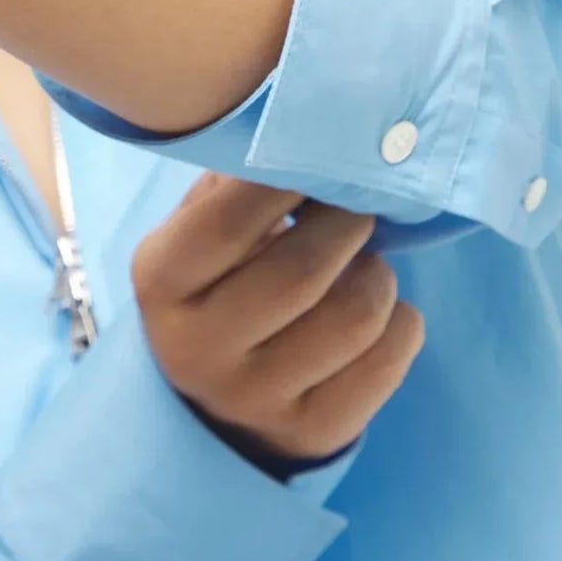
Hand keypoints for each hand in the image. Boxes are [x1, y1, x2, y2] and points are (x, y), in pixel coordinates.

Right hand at [130, 170, 424, 463]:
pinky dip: (400, 321)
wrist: (214, 406)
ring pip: (355, 314)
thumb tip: (304, 128)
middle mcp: (197, 348)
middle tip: (357, 204)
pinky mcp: (313, 432)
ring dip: (376, 274)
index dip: (288, 177)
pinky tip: (378, 314)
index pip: (227, 220)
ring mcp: (255, 398)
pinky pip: (389, 358)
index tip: (322, 150)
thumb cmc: (217, 287)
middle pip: (302, 270)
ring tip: (363, 263)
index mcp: (160, 282)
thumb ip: (234, 182)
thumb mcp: (196, 233)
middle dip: (348, 222)